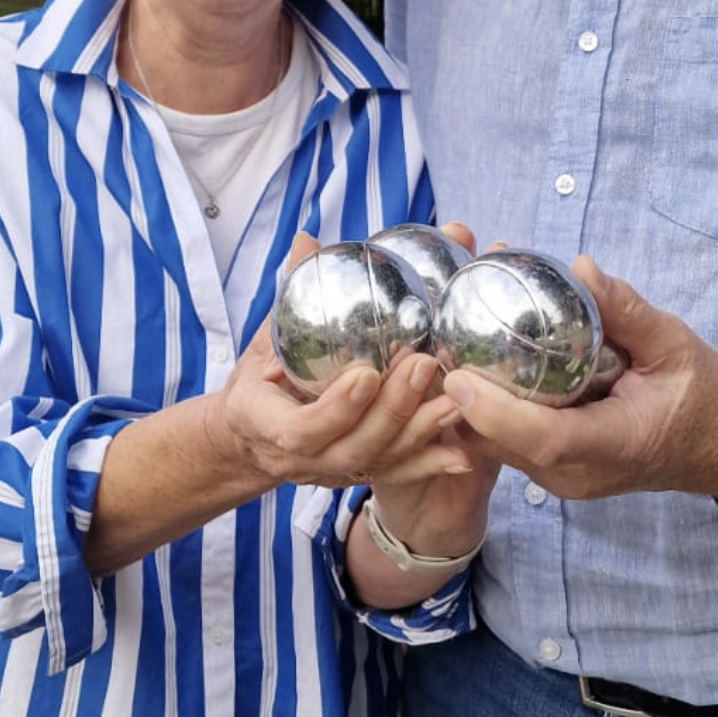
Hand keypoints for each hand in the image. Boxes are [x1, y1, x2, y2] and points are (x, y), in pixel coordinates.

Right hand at [211, 233, 474, 499]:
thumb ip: (289, 295)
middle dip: (392, 411)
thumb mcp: (262, 340)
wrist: (250, 438)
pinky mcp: (359, 475)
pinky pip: (396, 474)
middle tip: (425, 365)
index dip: (336, 408)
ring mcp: (332, 471)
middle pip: (352, 448)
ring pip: (379, 463)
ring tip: (457, 399)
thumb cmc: (257, 384)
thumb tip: (305, 241)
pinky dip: (432, 463)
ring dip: (421, 433)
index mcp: (266, 423)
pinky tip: (467, 453)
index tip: (366, 374)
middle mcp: (302, 458)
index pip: (300, 429)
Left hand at [438, 259, 717, 503]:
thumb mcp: (674, 343)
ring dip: (463, 403)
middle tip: (428, 339)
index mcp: (613, 444)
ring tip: (437, 342)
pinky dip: (481, 409)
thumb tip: (579, 267)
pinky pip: (505, 444)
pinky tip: (466, 363)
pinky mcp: (552, 472)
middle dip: (459, 397)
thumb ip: (626, 310)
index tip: (457, 375)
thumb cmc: (705, 395)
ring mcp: (562, 479)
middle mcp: (577, 473)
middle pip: (501, 443)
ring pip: (494, 447)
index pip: (544, 439)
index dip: (494, 411)